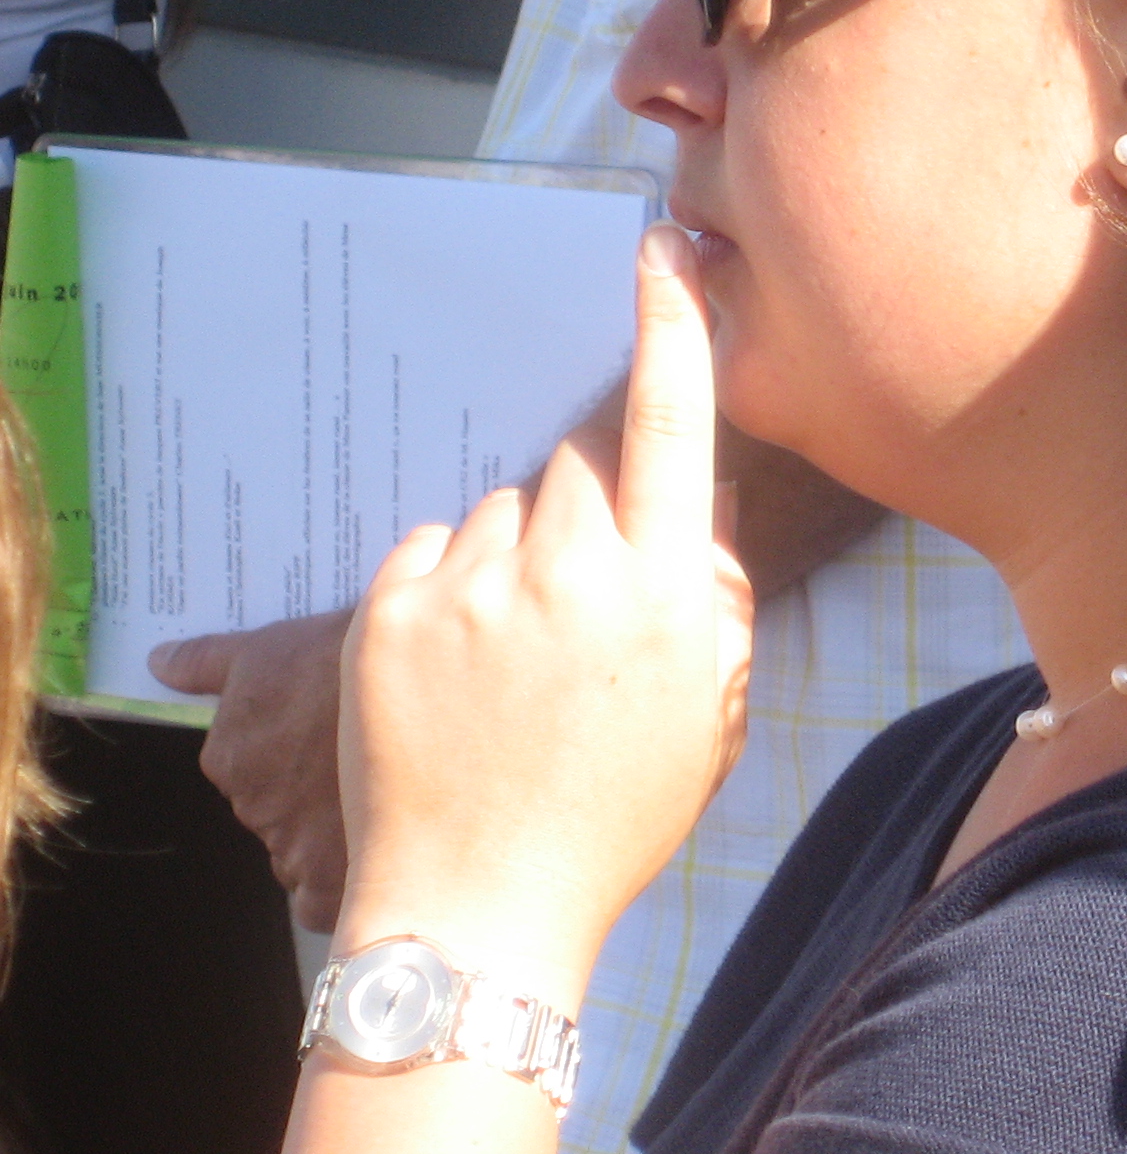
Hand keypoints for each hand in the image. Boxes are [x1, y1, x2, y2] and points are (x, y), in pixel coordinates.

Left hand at [148, 608, 353, 930]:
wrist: (424, 697)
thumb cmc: (348, 663)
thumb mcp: (273, 646)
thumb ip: (208, 662)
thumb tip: (160, 662)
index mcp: (230, 754)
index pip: (247, 772)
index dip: (293, 757)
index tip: (327, 741)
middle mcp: (252, 805)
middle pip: (280, 816)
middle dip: (315, 800)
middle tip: (363, 769)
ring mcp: (291, 846)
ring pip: (305, 858)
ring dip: (333, 841)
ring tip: (385, 805)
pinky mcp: (330, 882)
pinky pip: (325, 905)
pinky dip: (344, 890)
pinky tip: (375, 856)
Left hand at [332, 225, 753, 992]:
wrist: (481, 904)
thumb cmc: (616, 815)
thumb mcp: (711, 707)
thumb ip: (707, 591)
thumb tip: (688, 499)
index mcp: (662, 588)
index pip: (671, 423)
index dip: (672, 327)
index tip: (663, 249)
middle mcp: (570, 568)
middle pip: (579, 463)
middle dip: (587, 508)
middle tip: (581, 600)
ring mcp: (472, 586)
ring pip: (503, 514)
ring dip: (513, 561)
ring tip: (511, 664)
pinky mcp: (388, 611)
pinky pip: (430, 551)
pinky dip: (446, 590)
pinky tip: (459, 671)